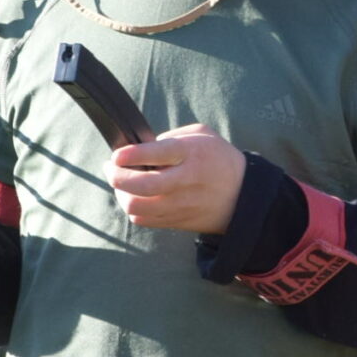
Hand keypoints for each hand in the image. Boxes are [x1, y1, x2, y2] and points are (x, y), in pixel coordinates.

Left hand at [108, 124, 246, 233]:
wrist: (244, 196)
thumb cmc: (220, 159)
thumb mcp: (202, 135)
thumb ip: (171, 137)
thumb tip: (141, 149)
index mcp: (191, 154)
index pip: (155, 154)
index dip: (130, 155)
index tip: (117, 155)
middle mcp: (185, 181)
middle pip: (140, 186)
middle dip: (116, 177)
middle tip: (111, 168)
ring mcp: (180, 205)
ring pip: (136, 206)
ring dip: (121, 194)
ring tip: (121, 184)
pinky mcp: (177, 221)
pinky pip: (143, 219)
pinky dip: (133, 208)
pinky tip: (136, 197)